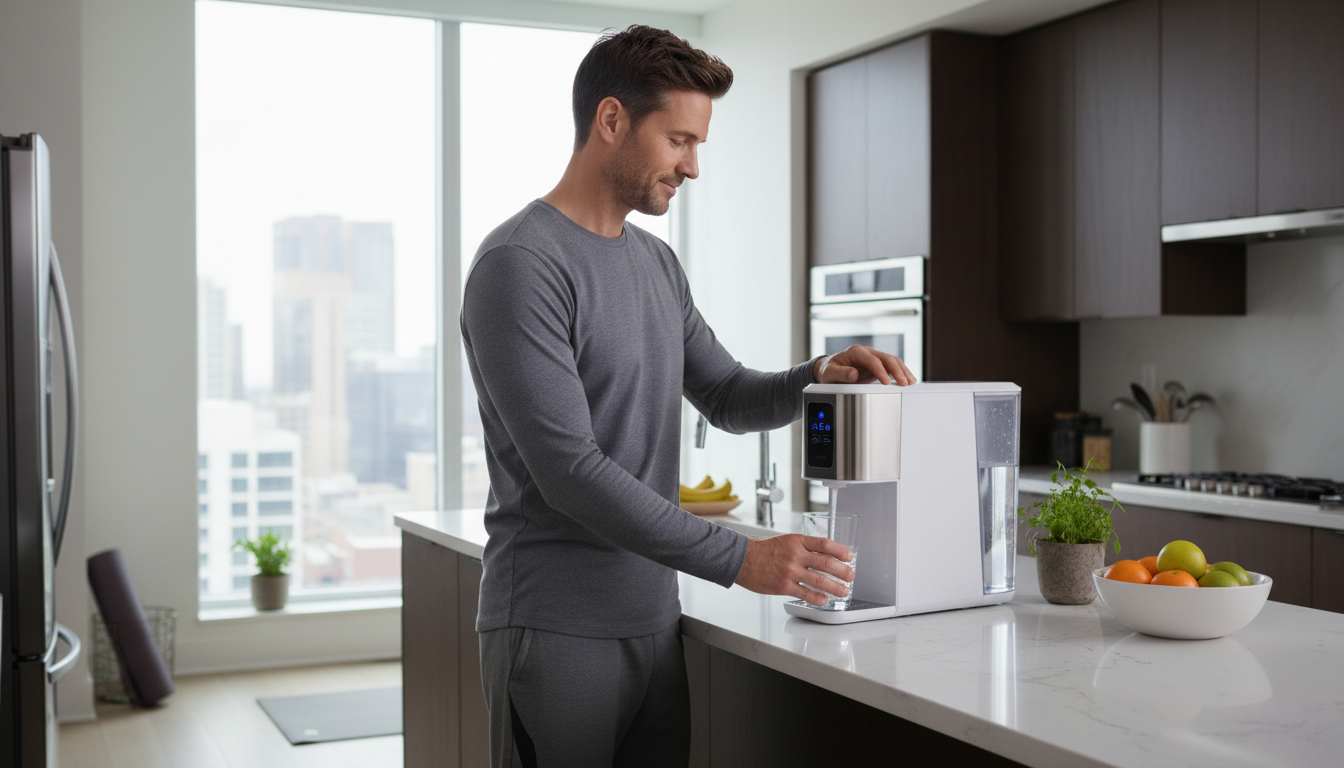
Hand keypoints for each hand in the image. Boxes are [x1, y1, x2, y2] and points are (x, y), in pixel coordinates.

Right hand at [734, 534, 854, 604]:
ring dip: (835, 587)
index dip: (840, 551)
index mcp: (797, 541)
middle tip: (851, 576)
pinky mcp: (783, 586)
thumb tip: (825, 555)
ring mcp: (790, 571)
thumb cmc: (763, 550)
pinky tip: (824, 600)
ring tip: (844, 591)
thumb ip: (804, 547)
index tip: (849, 557)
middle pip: (826, 563)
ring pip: (819, 580)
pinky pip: (805, 594)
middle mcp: (795, 555)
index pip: (824, 544)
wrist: (742, 559)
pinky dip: (817, 598)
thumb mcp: (786, 541)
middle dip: (842, 571)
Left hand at [813, 344, 915, 385]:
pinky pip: (892, 367)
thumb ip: (841, 373)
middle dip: (897, 370)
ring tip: (910, 382)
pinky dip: (901, 373)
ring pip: (893, 361)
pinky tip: (908, 380)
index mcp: (856, 352)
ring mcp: (874, 358)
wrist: (829, 368)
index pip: (872, 360)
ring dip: (903, 371)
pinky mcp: (878, 365)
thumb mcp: (829, 372)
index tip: (886, 382)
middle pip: (887, 358)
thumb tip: (854, 374)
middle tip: (904, 383)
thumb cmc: (829, 370)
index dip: (880, 371)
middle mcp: (867, 352)